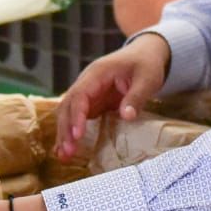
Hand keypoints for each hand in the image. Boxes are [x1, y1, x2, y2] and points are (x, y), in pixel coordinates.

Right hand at [54, 33, 169, 158]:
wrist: (144, 54)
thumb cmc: (146, 64)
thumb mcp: (147, 78)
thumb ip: (136, 96)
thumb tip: (126, 116)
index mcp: (97, 73)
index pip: (80, 95)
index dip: (77, 115)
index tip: (78, 135)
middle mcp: (86, 83)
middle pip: (68, 106)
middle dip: (66, 129)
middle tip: (68, 151)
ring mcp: (87, 94)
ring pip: (68, 114)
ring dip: (64, 134)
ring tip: (63, 156)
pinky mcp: (92, 104)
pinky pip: (76, 119)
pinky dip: (70, 133)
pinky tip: (65, 150)